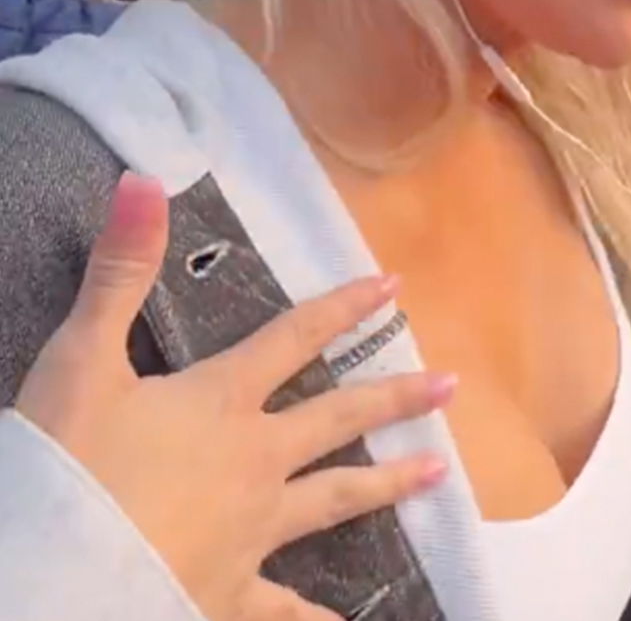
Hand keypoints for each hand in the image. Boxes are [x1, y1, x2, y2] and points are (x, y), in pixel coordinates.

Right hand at [14, 174, 455, 620]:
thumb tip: (142, 180)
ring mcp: (251, 531)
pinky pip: (288, 610)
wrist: (50, 573)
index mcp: (219, 403)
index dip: (342, 309)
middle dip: (395, 397)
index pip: (293, 340)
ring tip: (438, 473)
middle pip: (338, 419)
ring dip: (388, 485)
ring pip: (336, 501)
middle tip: (452, 385)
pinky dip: (320, 620)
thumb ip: (119, 272)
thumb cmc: (64, 468)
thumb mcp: (79, 361)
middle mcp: (253, 462)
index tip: (393, 286)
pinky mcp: (231, 594)